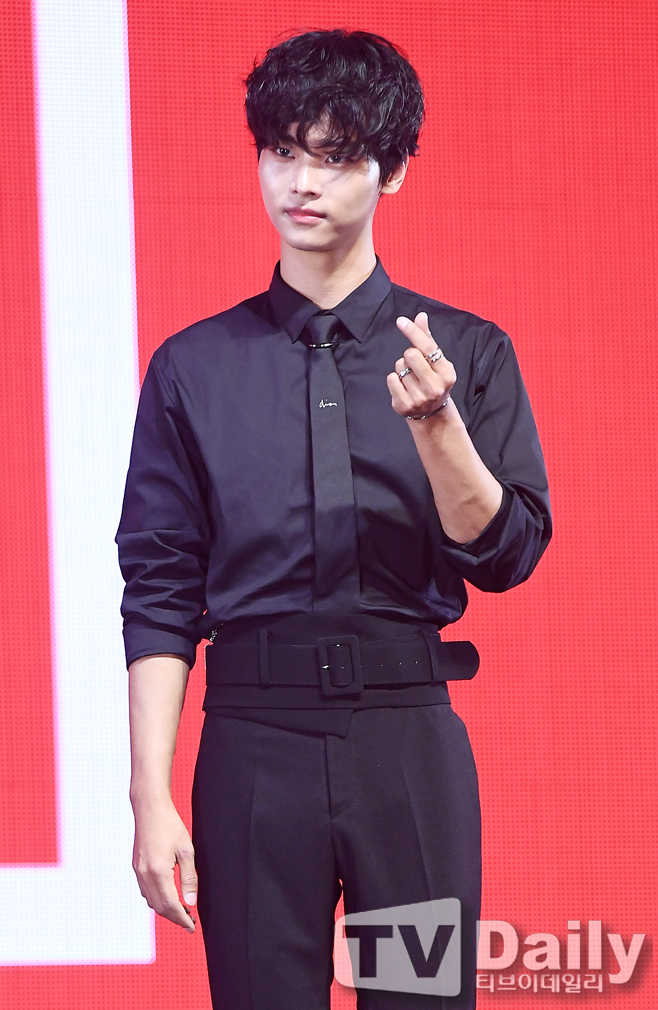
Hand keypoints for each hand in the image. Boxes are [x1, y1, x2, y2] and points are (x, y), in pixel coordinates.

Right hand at [132, 799, 197, 932]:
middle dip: (175, 917)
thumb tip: (191, 902)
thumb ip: (189, 878)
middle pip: (159, 907)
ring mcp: (138, 871)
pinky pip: (145, 891)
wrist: (149, 808)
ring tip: (183, 910)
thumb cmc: (170, 825)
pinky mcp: (136, 866)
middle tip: (190, 921)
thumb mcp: (186, 850)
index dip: (182, 919)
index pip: (171, 906)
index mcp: (158, 873)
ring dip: (166, 909)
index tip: (192, 927)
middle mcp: (145, 875)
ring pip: (151, 901)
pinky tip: (168, 895)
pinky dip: (157, 899)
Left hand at [386, 312, 455, 418]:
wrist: (431, 412)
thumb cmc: (433, 380)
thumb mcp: (436, 361)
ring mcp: (419, 398)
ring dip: (402, 369)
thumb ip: (427, 338)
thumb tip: (420, 316)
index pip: (428, 347)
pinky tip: (404, 387)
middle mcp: (435, 387)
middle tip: (416, 366)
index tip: (401, 321)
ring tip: (412, 379)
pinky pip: (391, 378)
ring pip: (399, 366)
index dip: (413, 332)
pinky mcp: (404, 405)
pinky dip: (394, 379)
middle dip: (409, 355)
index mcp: (447, 373)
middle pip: (410, 354)